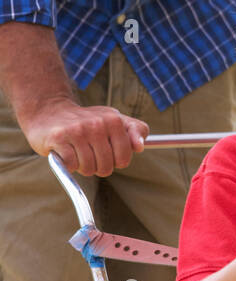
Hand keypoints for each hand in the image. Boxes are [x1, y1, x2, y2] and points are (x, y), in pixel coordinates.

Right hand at [20, 98, 148, 176]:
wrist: (50, 112)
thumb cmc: (87, 121)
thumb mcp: (114, 120)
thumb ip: (135, 130)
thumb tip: (140, 147)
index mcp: (114, 120)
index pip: (124, 158)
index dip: (115, 161)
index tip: (107, 152)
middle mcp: (96, 124)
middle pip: (106, 167)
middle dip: (97, 166)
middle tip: (89, 152)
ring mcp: (77, 130)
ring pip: (88, 168)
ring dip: (82, 166)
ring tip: (77, 151)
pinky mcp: (58, 138)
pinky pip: (71, 165)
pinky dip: (69, 165)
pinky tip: (65, 151)